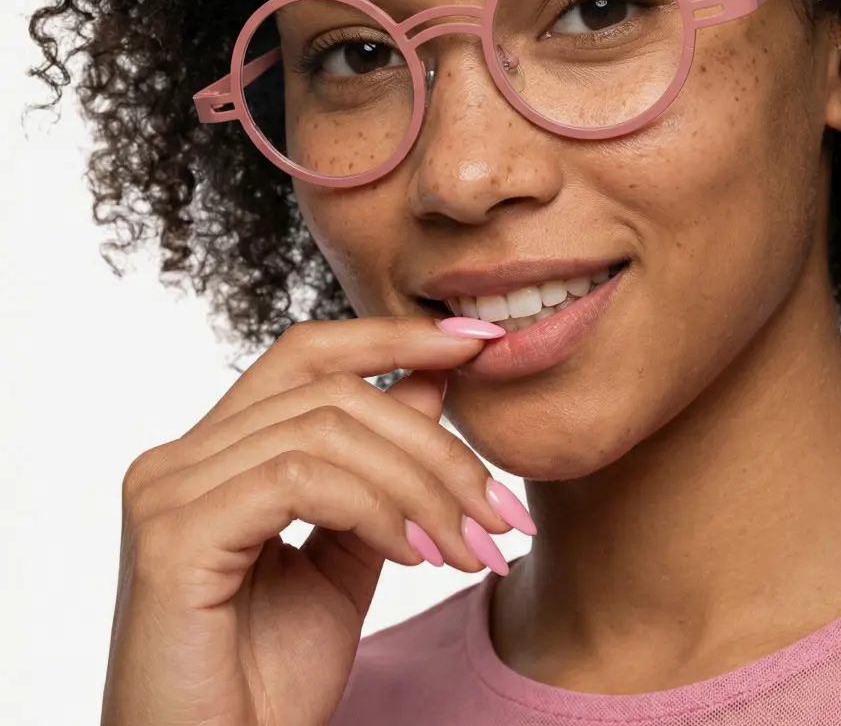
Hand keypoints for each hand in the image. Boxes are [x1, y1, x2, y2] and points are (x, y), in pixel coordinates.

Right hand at [100, 317, 520, 725]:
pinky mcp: (173, 534)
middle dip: (433, 443)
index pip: (308, 353)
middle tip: (499, 509)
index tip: (478, 342)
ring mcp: (168, 490)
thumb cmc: (272, 680)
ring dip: (421, 487)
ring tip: (469, 548)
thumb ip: (382, 466)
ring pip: (326, 431)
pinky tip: (416, 559)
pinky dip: (377, 509)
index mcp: (215, 453)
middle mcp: (180, 457)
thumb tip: (432, 379)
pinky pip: (301, 480)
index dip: (393, 335)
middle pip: (333, 390)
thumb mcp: (353, 549)